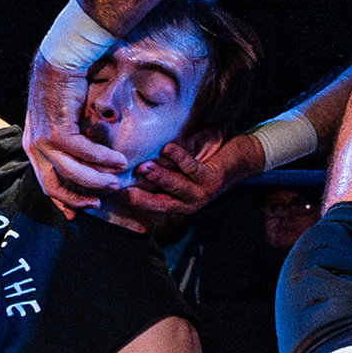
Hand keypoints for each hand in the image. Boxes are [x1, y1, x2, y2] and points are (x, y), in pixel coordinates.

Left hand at [22, 56, 138, 211]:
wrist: (61, 60)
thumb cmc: (65, 88)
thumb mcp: (64, 121)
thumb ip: (70, 142)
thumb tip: (86, 161)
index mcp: (33, 146)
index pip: (45, 182)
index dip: (63, 200)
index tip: (80, 211)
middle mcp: (34, 146)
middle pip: (55, 185)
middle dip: (79, 198)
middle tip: (102, 199)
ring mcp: (44, 139)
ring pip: (73, 172)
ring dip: (98, 179)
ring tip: (118, 179)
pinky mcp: (58, 129)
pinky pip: (85, 153)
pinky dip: (104, 160)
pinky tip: (119, 161)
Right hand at [99, 132, 257, 233]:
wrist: (240, 160)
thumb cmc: (204, 162)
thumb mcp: (179, 169)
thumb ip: (159, 168)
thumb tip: (127, 158)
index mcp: (176, 202)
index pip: (149, 203)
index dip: (131, 199)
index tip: (110, 191)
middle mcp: (187, 203)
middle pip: (160, 202)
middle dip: (142, 196)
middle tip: (122, 185)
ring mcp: (200, 193)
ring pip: (176, 187)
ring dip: (160, 177)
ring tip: (144, 167)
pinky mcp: (211, 178)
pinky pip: (192, 168)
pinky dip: (179, 158)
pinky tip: (168, 148)